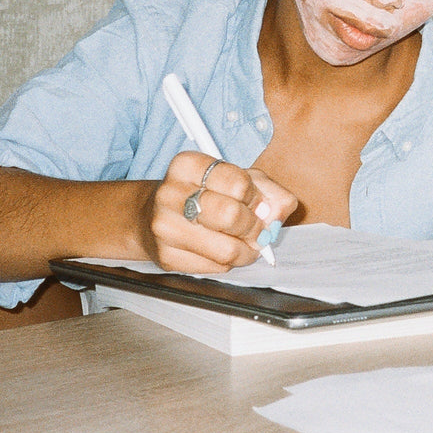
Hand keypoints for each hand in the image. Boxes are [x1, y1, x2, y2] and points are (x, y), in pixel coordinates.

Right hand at [140, 151, 298, 272]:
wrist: (154, 216)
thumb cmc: (203, 195)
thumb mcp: (238, 179)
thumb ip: (269, 191)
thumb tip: (277, 215)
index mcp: (187, 165)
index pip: (238, 183)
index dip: (255, 197)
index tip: (254, 201)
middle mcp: (170, 193)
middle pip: (231, 216)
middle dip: (253, 227)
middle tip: (255, 228)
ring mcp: (165, 227)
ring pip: (226, 249)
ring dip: (246, 250)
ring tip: (244, 243)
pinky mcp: (166, 257)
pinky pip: (215, 267)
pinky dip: (228, 262)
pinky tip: (221, 250)